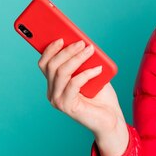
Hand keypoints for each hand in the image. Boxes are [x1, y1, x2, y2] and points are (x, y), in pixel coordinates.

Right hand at [38, 39, 128, 155]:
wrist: (111, 118)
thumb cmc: (101, 95)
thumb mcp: (91, 73)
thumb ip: (82, 62)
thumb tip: (81, 43)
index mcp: (54, 83)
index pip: (44, 64)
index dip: (50, 50)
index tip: (60, 37)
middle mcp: (52, 92)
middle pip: (51, 66)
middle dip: (67, 51)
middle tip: (82, 42)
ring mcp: (57, 100)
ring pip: (61, 73)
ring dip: (76, 58)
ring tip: (90, 50)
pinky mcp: (67, 106)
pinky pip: (73, 84)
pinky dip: (86, 74)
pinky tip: (98, 69)